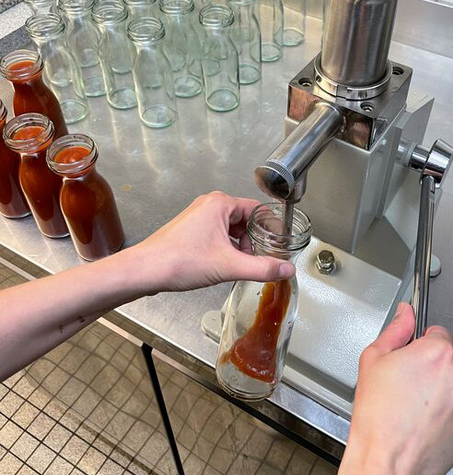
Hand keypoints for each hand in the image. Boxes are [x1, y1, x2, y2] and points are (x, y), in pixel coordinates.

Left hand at [130, 191, 294, 292]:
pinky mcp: (191, 230)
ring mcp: (198, 217)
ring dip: (241, 246)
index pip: (257, 209)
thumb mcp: (229, 266)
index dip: (272, 228)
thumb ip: (262, 268)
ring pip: (231, 228)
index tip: (280, 243)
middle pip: (245, 219)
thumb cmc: (179, 261)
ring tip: (244, 264)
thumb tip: (286, 269)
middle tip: (263, 258)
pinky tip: (226, 264)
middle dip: (255, 240)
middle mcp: (209, 205)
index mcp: (220, 203)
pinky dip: (227, 248)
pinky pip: (218, 235)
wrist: (145, 271)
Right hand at [333, 303, 452, 474]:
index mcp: (437, 352)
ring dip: (442, 388)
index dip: (418, 345)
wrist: (388, 462)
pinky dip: (450, 410)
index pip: (436, 332)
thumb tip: (405, 313)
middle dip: (430, 367)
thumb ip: (395, 330)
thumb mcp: (373, 360)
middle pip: (448, 357)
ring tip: (415, 406)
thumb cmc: (378, 416)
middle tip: (405, 386)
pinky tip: (426, 420)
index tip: (408, 359)